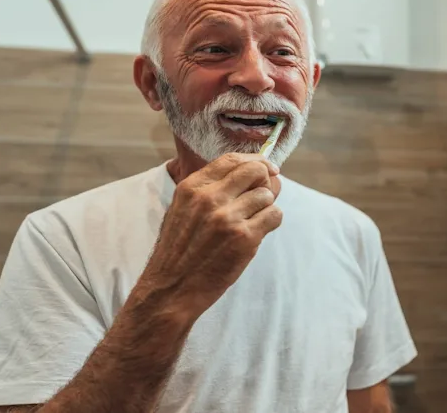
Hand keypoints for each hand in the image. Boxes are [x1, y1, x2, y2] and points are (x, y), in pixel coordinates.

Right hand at [139, 153, 282, 318]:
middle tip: (263, 195)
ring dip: (265, 207)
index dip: (255, 161)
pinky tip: (257, 232)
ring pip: (267, 195)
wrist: (172, 288)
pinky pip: (274, 216)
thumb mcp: (182, 208)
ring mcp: (228, 217)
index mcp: (192, 187)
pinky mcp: (244, 237)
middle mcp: (210, 198)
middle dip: (265, 181)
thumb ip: (209, 188)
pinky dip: (271, 222)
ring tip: (251, 222)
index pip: (232, 159)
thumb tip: (249, 172)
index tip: (268, 168)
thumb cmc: (179, 250)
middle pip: (255, 172)